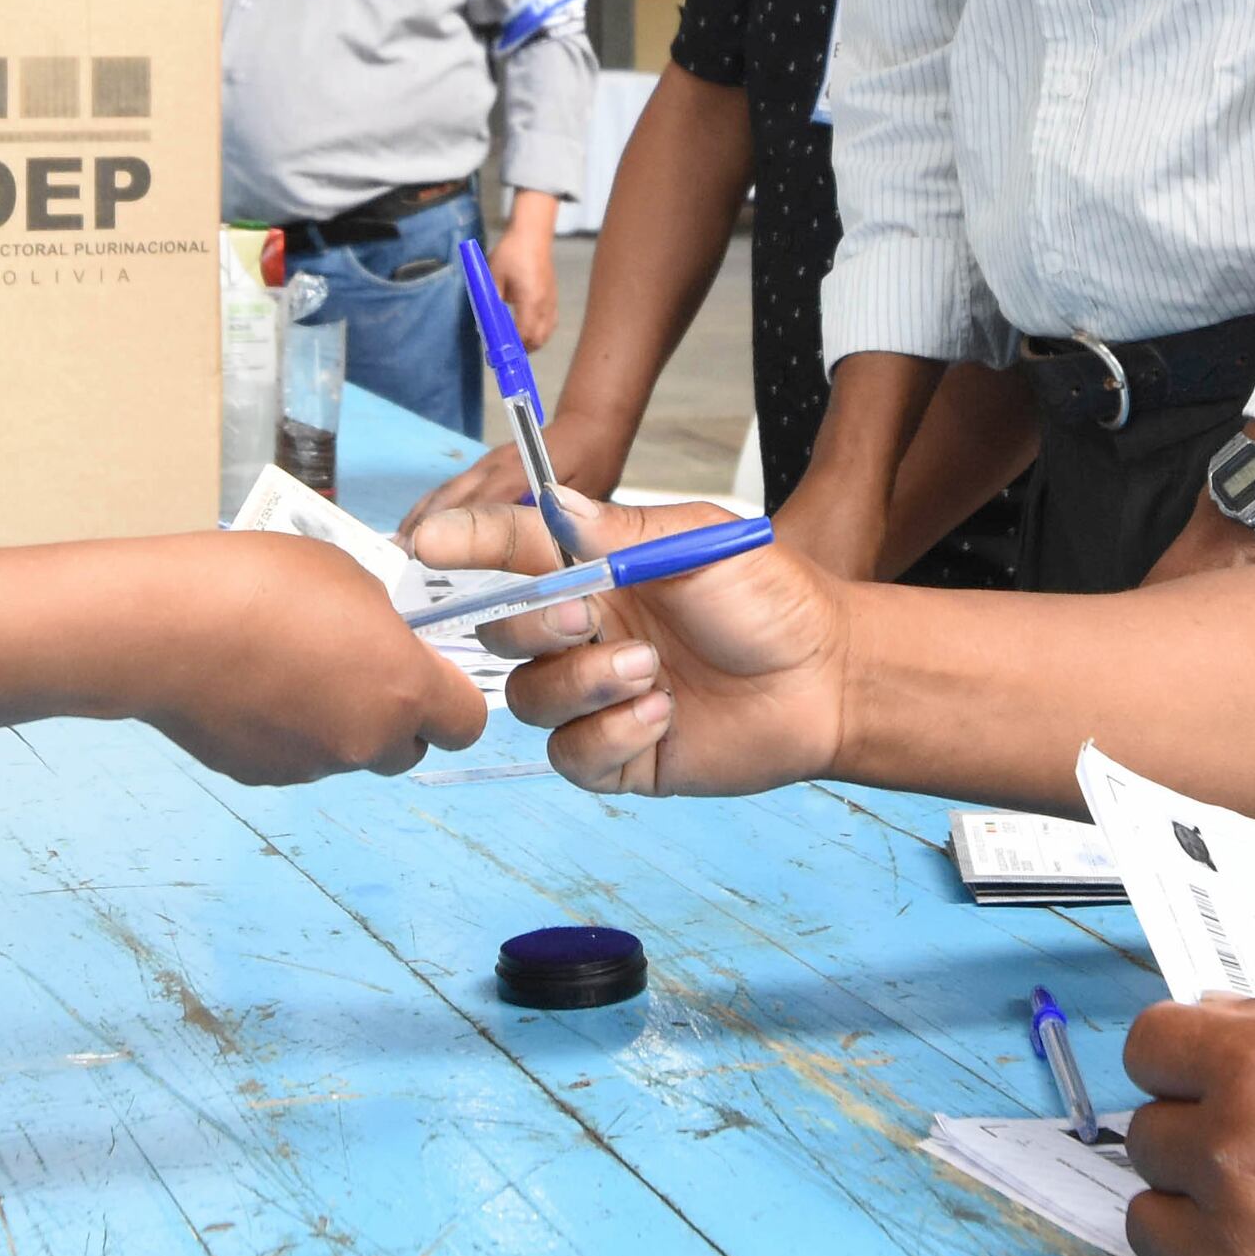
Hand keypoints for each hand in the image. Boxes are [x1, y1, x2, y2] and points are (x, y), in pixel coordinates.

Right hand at [140, 531, 493, 784]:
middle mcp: (366, 741)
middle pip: (408, 749)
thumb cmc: (260, 583)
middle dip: (395, 717)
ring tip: (290, 665)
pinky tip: (251, 686)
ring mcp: (312, 765)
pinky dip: (286, 731)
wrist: (167, 627)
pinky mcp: (261, 775)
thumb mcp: (348, 575)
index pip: (467, 724)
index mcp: (403, 688)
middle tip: (358, 667)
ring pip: (347, 753)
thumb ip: (381, 620)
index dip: (452, 698)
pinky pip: (294, 757)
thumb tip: (380, 641)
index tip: (426, 668)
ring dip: (337, 722)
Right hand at [404, 408, 629, 533]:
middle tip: (402, 563)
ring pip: (444, 492)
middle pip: (452, 496)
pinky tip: (411, 530)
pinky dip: (426, 509)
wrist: (588, 427)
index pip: (482, 500)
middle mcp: (494, 464)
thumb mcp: (586, 488)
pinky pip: (448, 489)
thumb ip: (564, 512)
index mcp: (519, 468)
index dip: (455, 525)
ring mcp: (485, 464)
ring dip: (419, 519)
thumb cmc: (591, 461)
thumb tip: (540, 541)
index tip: (429, 552)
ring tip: (396, 552)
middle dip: (427, 527)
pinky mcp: (482, 469)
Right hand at [446, 506, 853, 797]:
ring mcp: (597, 696)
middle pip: (502, 632)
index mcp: (595, 571)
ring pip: (530, 699)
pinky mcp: (618, 754)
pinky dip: (608, 735)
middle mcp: (585, 632)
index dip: (465, 545)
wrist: (828, 676)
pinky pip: (571, 757)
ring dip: (581, 684)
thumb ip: (615, 531)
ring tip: (651, 673)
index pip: (509, 553)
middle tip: (585, 617)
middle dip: (531, 624)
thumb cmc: (770, 598)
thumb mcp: (695, 542)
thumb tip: (544, 498)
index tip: (426, 543)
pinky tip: (662, 715)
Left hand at [490, 203, 560, 349]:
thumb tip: (484, 323)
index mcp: (530, 300)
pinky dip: (541, 332)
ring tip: (515, 345)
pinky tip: (530, 331)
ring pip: (546, 333)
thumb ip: (490, 301)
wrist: (532, 235)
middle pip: (538, 339)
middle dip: (522, 350)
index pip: (524, 335)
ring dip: (532, 342)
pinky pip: (551, 323)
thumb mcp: (493, 276)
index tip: (497, 355)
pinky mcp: (553, 297)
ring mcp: (551, 301)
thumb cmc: (511, 253)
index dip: (511, 349)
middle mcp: (544, 304)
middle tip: (504, 353)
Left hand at [1116, 990, 1254, 1255]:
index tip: (1209, 1080)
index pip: (1147, 1048)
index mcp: (1254, 1065)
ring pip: (1150, 1225)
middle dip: (1197, 1137)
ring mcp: (1236, 1251)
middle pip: (1147, 1138)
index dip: (1180, 1060)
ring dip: (1194, 1217)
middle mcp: (1230, 1155)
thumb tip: (1206, 1016)